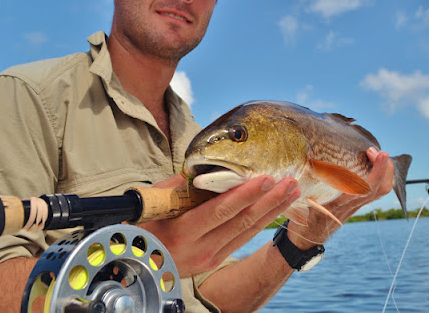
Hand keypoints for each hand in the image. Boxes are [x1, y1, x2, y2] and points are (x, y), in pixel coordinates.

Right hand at [138, 173, 300, 277]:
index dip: (245, 195)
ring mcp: (209, 258)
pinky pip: (242, 239)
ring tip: (290, 193)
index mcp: (182, 231)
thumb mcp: (156, 202)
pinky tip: (274, 209)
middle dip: (269, 201)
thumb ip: (182, 185)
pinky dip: (261, 222)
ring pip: (247, 232)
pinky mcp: (215, 260)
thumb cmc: (143, 224)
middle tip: (289, 183)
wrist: (138, 260)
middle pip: (241, 223)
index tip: (266, 179)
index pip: (219, 211)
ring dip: (272, 211)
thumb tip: (207, 167)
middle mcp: (200, 249)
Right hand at [288, 147, 394, 248]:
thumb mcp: (303, 201)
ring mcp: (356, 205)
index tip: (375, 153)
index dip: (376, 171)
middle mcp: (352, 205)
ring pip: (381, 190)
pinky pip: (375, 190)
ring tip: (374, 155)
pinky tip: (369, 165)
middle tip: (374, 151)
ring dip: (384, 171)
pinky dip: (378, 176)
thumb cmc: (303, 217)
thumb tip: (305, 160)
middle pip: (380, 189)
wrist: (309, 238)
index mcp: (340, 203)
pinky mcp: (356, 204)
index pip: (365, 188)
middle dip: (384, 168)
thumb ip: (306, 185)